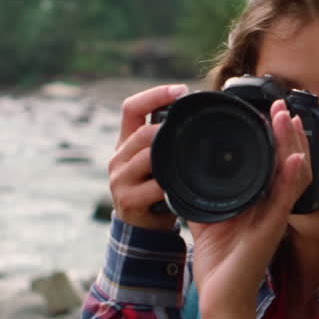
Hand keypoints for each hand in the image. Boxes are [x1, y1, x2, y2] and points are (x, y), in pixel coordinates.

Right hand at [109, 84, 188, 230]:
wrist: (143, 228)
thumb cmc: (156, 189)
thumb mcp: (158, 160)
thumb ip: (168, 139)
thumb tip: (199, 113)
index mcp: (126, 142)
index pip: (132, 108)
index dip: (155, 94)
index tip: (181, 90)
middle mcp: (119, 158)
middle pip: (143, 133)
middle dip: (168, 130)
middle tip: (193, 130)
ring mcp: (120, 180)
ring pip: (147, 157)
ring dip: (170, 157)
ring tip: (190, 157)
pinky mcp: (128, 201)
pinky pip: (154, 186)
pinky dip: (170, 185)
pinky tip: (184, 185)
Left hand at [188, 99, 311, 318]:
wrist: (219, 300)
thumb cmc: (219, 264)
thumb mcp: (206, 218)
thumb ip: (200, 195)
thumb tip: (180, 169)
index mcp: (260, 201)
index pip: (275, 162)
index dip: (277, 137)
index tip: (269, 110)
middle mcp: (272, 206)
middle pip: (289, 161)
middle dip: (288, 132)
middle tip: (281, 105)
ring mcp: (275, 218)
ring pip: (294, 175)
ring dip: (294, 145)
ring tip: (287, 120)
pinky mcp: (271, 231)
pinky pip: (286, 202)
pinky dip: (292, 179)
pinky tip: (295, 161)